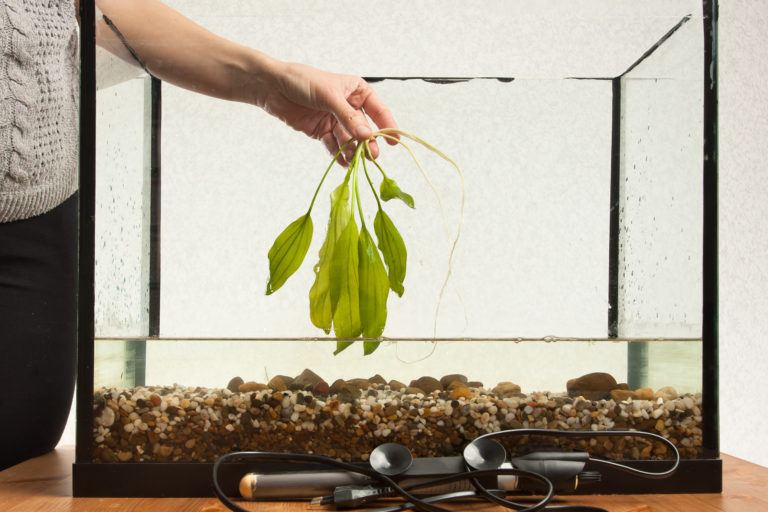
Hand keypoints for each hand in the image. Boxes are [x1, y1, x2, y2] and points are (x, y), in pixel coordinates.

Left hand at [257, 61, 397, 164]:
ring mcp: (335, 120)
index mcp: (356, 91)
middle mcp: (349, 107)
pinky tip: (344, 164)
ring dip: (353, 151)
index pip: (378, 110)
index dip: (388, 125)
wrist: (272, 87)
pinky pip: (335, 146)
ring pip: (350, 140)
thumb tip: (367, 136)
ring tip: (356, 163)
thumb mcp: (329, 96)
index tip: (395, 141)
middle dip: (368, 143)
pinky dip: (339, 155)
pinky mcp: (322, 132)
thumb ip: (348, 117)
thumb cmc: (302, 81)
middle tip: (372, 156)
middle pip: (364, 129)